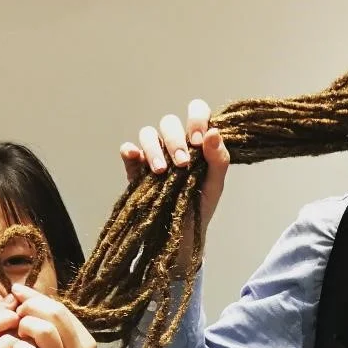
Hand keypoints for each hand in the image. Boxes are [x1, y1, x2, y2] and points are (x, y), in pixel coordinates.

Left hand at [12, 284, 96, 347]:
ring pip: (44, 329)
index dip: (35, 297)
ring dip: (24, 325)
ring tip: (16, 332)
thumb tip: (22, 294)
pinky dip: (18, 347)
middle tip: (14, 312)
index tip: (16, 293)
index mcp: (84, 340)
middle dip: (29, 307)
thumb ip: (47, 325)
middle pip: (54, 312)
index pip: (60, 307)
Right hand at [119, 99, 229, 272]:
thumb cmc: (201, 205)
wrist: (182, 235)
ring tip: (162, 171)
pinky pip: (128, 152)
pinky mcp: (135, 170)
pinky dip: (130, 151)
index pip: (196, 112)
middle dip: (175, 140)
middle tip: (183, 164)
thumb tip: (214, 132)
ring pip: (148, 133)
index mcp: (195, 141)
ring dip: (154, 148)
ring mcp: (153, 155)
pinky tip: (134, 157)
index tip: (198, 141)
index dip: (196, 119)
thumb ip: (219, 159)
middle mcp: (173, 143)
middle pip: (169, 122)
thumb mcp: (216, 184)